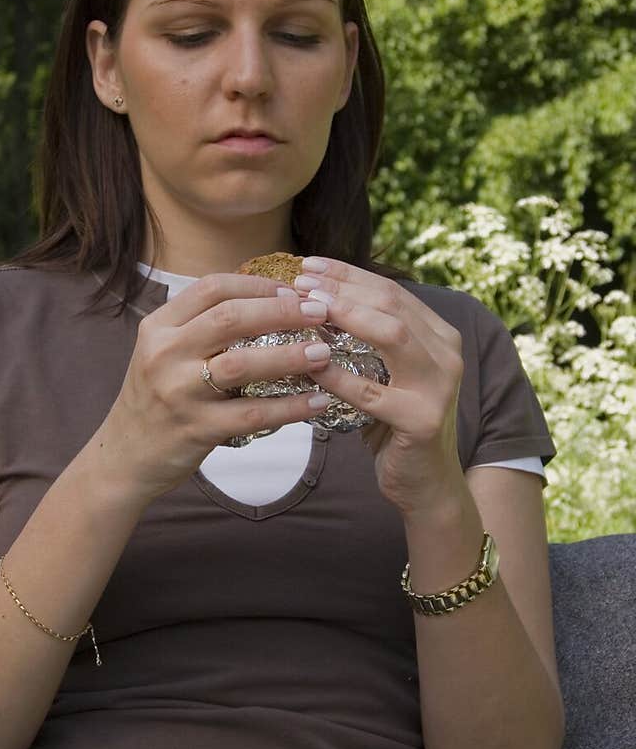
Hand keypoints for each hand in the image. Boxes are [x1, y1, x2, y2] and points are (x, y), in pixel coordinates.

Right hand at [96, 273, 337, 504]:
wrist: (125, 456)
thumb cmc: (156, 399)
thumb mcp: (164, 352)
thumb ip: (202, 327)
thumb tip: (270, 303)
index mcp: (159, 326)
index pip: (213, 288)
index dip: (258, 285)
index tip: (294, 291)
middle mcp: (165, 353)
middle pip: (231, 318)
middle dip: (282, 311)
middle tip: (320, 312)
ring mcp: (179, 392)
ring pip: (242, 364)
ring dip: (289, 355)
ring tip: (323, 352)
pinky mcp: (196, 428)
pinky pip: (252, 414)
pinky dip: (290, 407)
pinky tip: (317, 401)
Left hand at [293, 258, 467, 516]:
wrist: (426, 484)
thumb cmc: (394, 425)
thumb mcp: (386, 375)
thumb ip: (366, 341)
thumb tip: (311, 303)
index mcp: (439, 336)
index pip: (392, 291)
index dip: (350, 274)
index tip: (309, 265)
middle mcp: (447, 354)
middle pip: (392, 304)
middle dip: (344, 287)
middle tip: (301, 280)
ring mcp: (439, 387)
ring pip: (391, 336)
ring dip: (345, 316)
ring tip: (305, 309)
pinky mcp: (422, 421)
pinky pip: (371, 393)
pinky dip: (337, 377)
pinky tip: (308, 366)